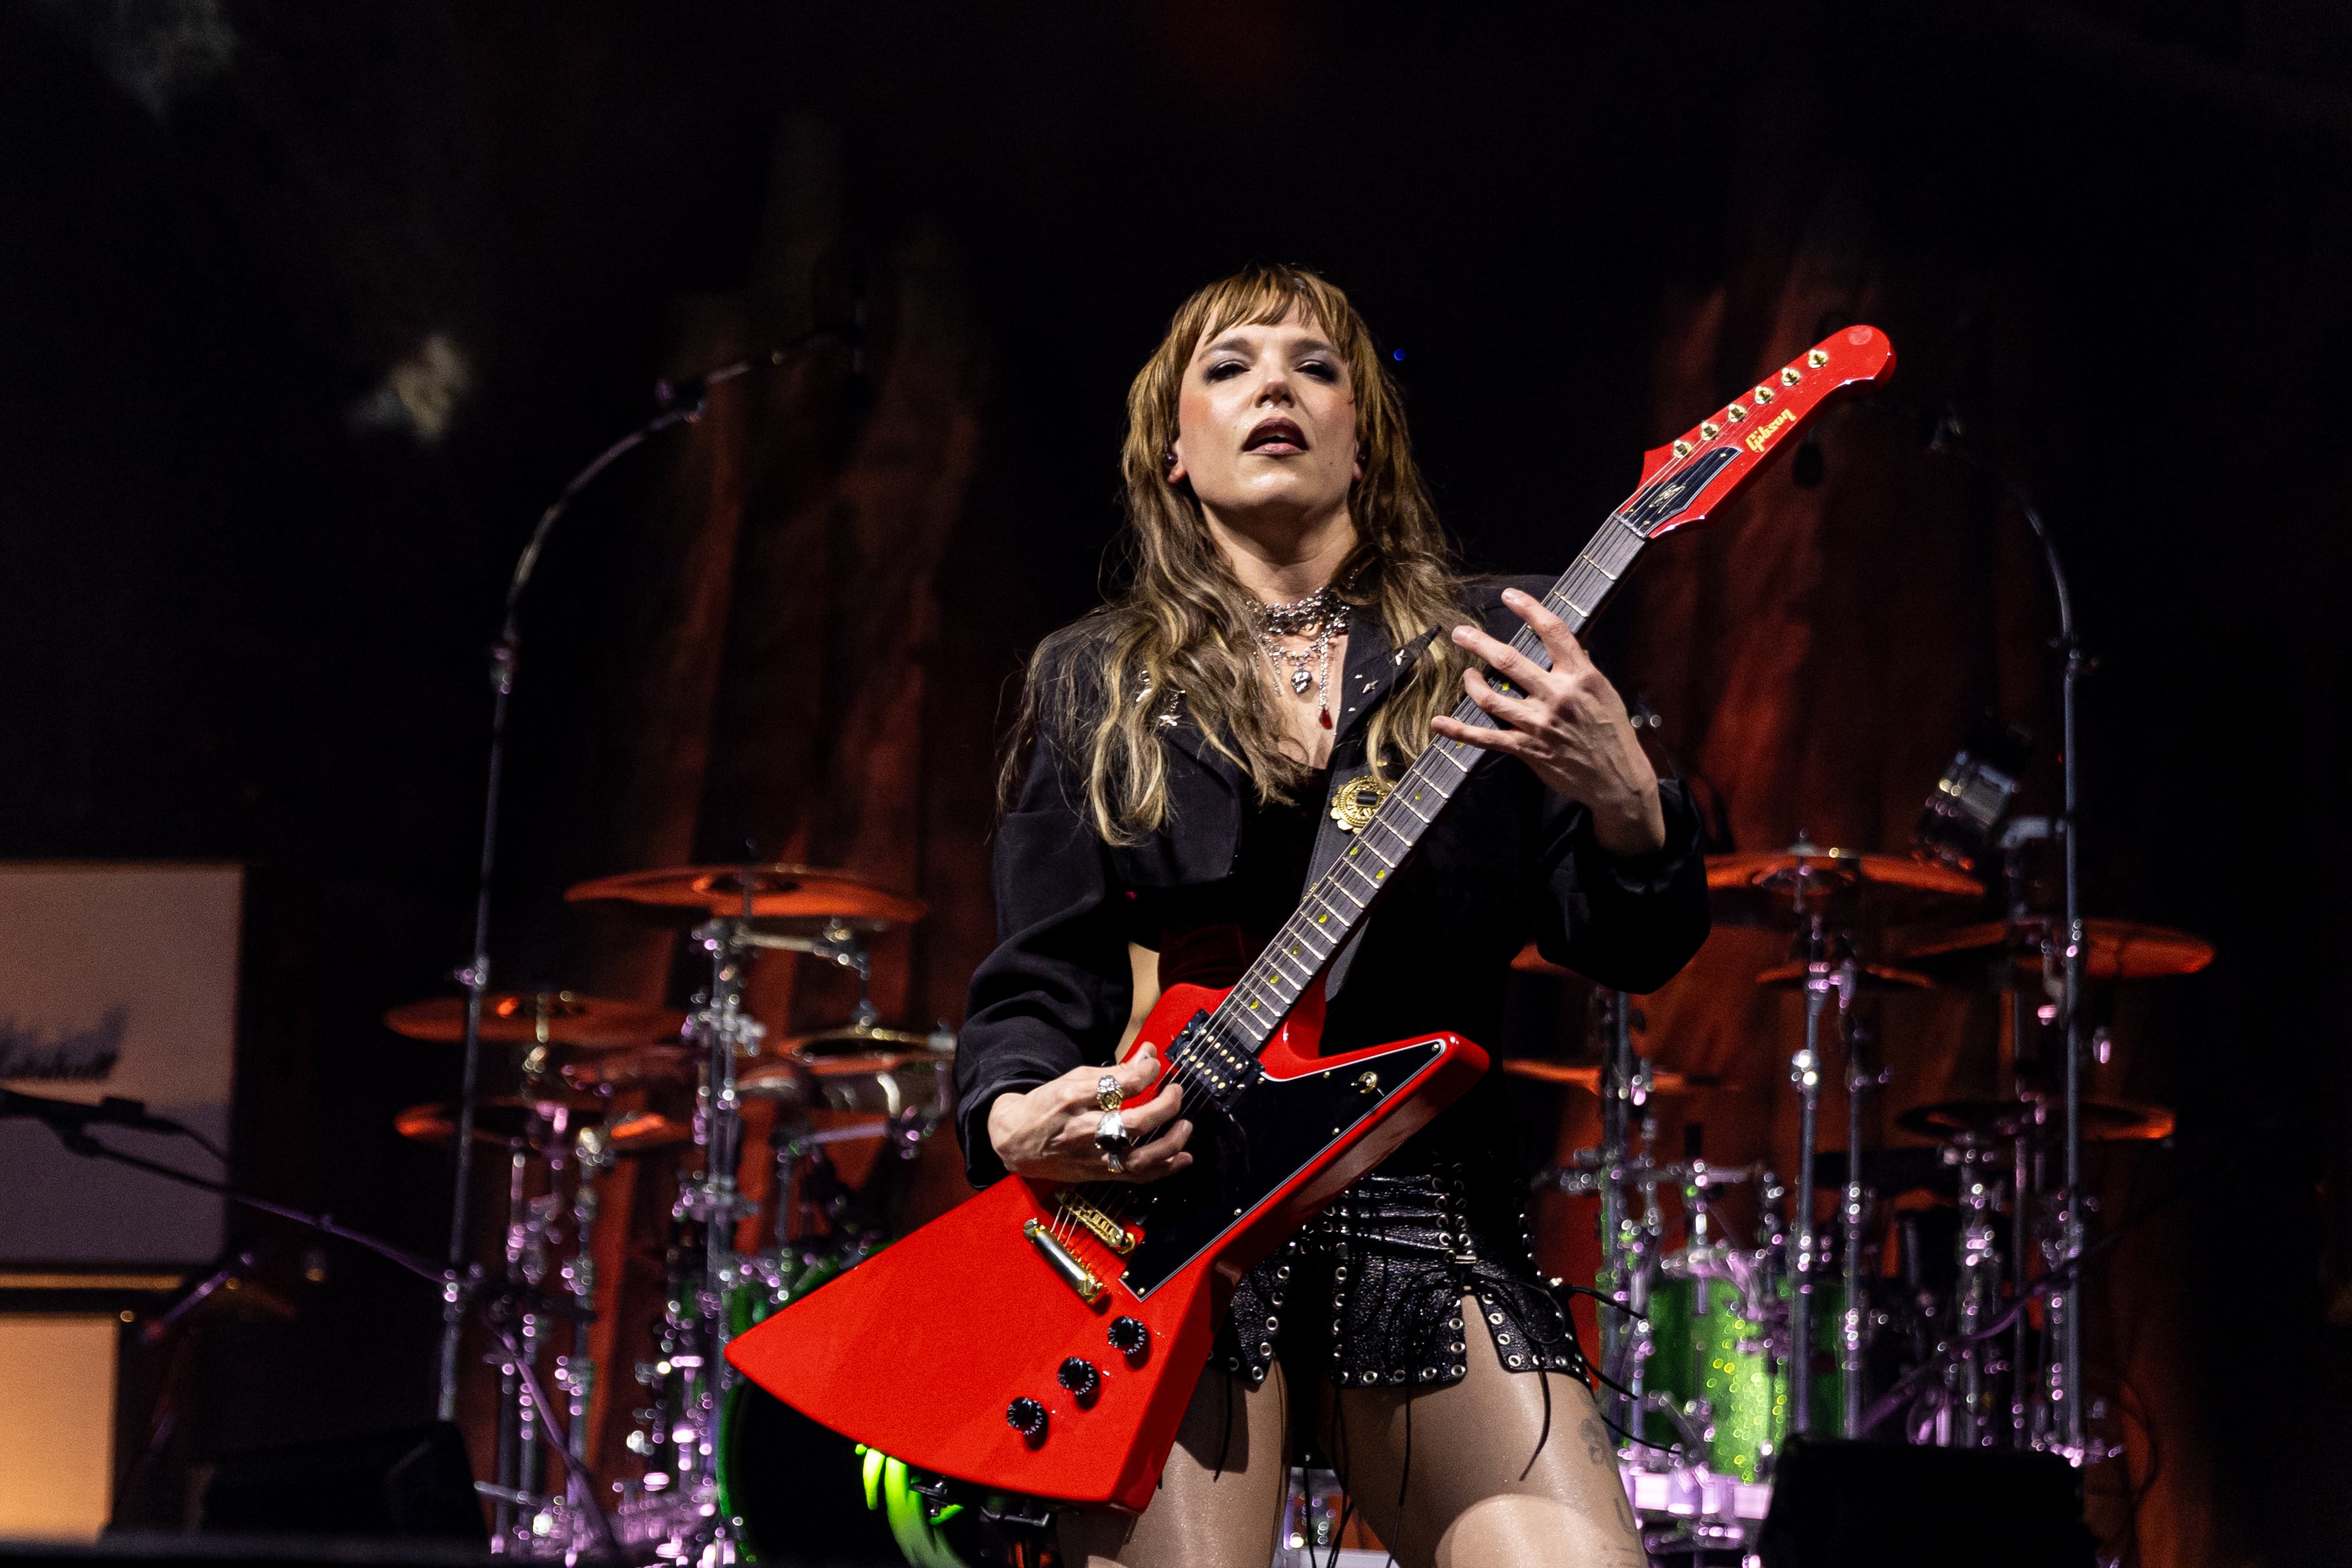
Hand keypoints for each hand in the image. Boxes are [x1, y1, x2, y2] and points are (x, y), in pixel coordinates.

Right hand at [986, 1043, 1195, 1183]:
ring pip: (1138, 1158)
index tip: (1155, 1065)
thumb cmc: (1046, 1106)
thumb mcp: (1073, 1079)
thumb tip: (1149, 1055)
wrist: (1015, 1141)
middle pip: (1133, 1124)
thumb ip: (1113, 1070)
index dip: (1146, 1072)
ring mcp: (1091, 1157)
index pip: (1119, 1085)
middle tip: (1175, 1093)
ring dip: (1170, 1143)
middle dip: (1165, 1107)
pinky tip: (1182, 1157)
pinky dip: (1164, 1169)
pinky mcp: (1097, 1174)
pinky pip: (1136, 1176)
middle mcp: (1083, 1130)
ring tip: (1186, 1126)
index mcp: (1073, 1099)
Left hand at [1431, 587, 1666, 857]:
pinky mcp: (1527, 749)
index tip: (1509, 596)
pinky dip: (1459, 731)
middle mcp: (1558, 696)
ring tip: (1466, 674)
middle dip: (1479, 643)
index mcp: (1581, 676)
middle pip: (1509, 661)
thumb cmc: (1612, 731)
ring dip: (1471, 682)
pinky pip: (1485, 737)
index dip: (1529, 608)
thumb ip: (1581, 667)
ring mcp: (1539, 723)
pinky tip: (1439, 723)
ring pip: (1491, 697)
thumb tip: (1566, 644)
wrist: (1617, 778)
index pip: (1553, 631)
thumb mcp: (1604, 691)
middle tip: (1460, 633)